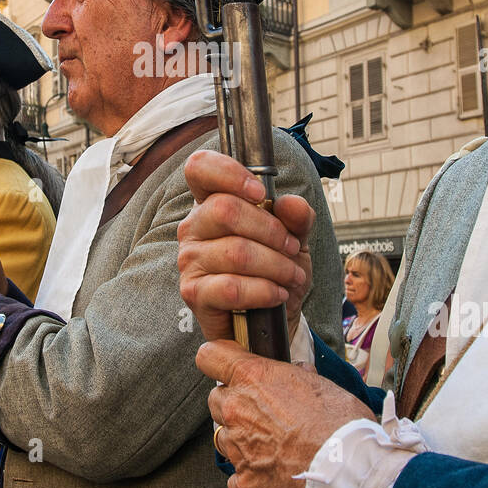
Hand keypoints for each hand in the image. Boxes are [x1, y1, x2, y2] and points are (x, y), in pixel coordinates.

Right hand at [178, 150, 312, 341]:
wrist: (271, 318)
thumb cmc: (276, 269)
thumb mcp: (296, 238)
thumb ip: (297, 218)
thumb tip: (290, 203)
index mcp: (213, 202)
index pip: (200, 168)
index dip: (228, 172)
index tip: (261, 194)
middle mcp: (194, 226)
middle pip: (225, 209)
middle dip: (271, 230)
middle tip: (292, 248)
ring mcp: (189, 259)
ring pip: (235, 251)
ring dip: (275, 265)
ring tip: (291, 276)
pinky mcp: (193, 292)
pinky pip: (231, 286)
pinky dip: (264, 290)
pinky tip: (277, 294)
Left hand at [200, 340, 375, 487]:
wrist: (347, 471)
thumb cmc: (340, 425)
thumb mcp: (322, 385)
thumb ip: (299, 377)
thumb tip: (298, 373)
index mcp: (253, 378)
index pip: (210, 356)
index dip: (217, 359)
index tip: (224, 364)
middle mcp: (237, 410)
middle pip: (216, 400)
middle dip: (234, 404)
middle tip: (263, 413)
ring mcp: (237, 448)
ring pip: (224, 438)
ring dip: (242, 440)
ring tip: (274, 445)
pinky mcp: (243, 483)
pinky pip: (236, 476)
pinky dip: (251, 475)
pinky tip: (273, 472)